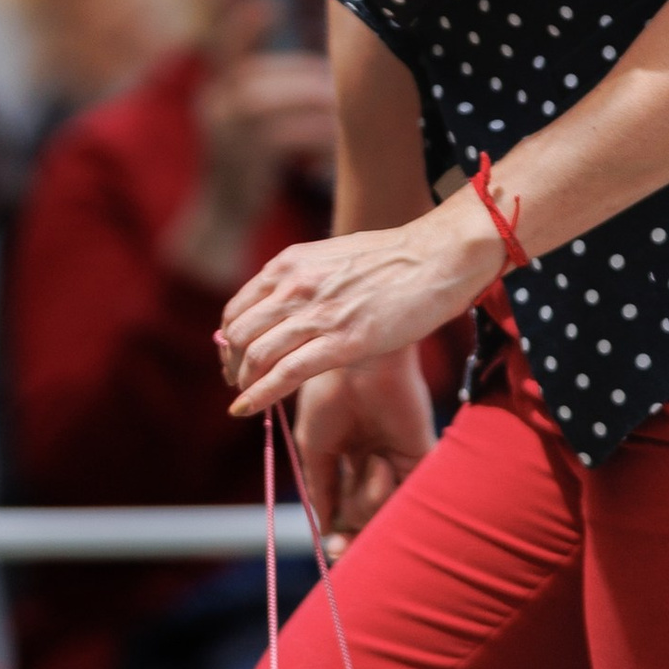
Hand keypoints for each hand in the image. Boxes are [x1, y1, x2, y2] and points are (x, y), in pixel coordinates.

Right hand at [162, 1, 339, 291]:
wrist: (223, 225)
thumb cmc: (252, 173)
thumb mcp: (256, 129)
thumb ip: (278, 100)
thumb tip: (332, 75)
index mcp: (217, 92)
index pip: (226, 48)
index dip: (244, 26)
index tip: (269, 7)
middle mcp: (215, 106)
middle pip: (268, 77)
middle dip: (311, 81)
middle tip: (345, 91)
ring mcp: (227, 133)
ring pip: (280, 104)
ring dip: (317, 107)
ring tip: (346, 120)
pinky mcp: (245, 159)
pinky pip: (289, 136)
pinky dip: (317, 138)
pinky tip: (335, 150)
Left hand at [219, 190, 497, 415]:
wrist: (437, 258)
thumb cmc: (396, 260)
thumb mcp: (335, 259)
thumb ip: (306, 279)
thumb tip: (290, 303)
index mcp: (290, 264)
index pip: (238, 308)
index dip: (230, 339)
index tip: (235, 356)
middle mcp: (294, 286)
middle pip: (239, 334)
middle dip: (232, 363)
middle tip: (238, 381)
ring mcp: (316, 314)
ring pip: (256, 355)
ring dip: (244, 382)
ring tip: (245, 397)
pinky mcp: (341, 342)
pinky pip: (284, 374)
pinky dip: (259, 395)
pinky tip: (246, 409)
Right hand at [294, 356, 436, 550]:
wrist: (353, 362)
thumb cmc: (328, 392)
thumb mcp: (314, 447)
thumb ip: (320, 488)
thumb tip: (324, 528)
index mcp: (348, 454)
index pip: (347, 505)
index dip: (342, 532)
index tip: (332, 550)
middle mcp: (374, 458)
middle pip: (366, 516)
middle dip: (354, 534)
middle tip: (340, 549)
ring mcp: (398, 457)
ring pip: (382, 511)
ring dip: (367, 500)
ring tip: (368, 463)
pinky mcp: (420, 454)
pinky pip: (406, 496)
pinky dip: (384, 489)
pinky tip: (377, 464)